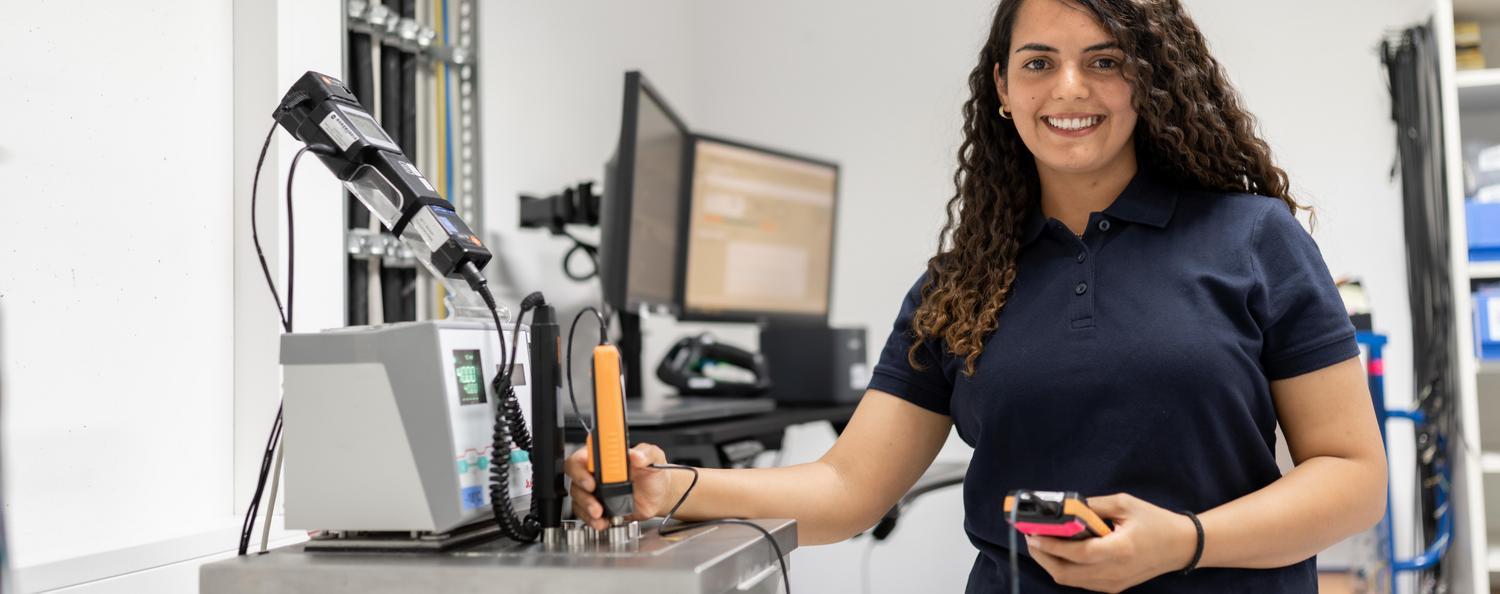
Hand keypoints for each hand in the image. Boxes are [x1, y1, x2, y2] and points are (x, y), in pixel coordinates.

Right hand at [566, 442, 675, 530]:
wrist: (660, 496)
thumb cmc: (653, 473)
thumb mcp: (654, 457)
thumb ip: (646, 453)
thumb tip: (636, 454)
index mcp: (605, 456)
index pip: (582, 456)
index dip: (581, 467)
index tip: (591, 478)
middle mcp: (596, 472)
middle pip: (575, 478)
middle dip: (582, 492)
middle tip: (595, 500)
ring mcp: (596, 490)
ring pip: (579, 498)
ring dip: (587, 508)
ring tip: (600, 514)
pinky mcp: (599, 507)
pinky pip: (586, 514)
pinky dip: (592, 520)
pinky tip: (602, 522)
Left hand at [1024, 493, 1196, 592]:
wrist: (1182, 546)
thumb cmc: (1156, 522)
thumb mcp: (1125, 504)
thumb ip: (1092, 506)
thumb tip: (1065, 508)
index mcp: (1120, 550)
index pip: (1077, 553)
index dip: (1051, 545)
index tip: (1033, 534)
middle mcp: (1114, 572)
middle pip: (1066, 573)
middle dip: (1042, 556)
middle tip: (1031, 537)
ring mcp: (1113, 583)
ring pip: (1070, 581)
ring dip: (1051, 563)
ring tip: (1040, 543)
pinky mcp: (1113, 587)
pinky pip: (1081, 582)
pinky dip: (1065, 569)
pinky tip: (1060, 553)